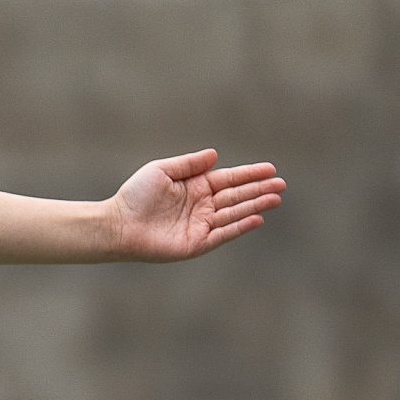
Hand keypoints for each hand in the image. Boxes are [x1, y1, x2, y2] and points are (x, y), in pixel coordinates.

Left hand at [107, 148, 283, 261]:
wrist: (118, 225)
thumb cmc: (135, 196)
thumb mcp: (162, 171)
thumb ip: (189, 164)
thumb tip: (215, 155)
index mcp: (195, 187)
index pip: (229, 179)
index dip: (250, 175)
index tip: (270, 169)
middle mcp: (201, 206)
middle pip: (236, 196)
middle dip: (259, 190)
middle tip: (281, 184)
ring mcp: (201, 225)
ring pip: (234, 213)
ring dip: (255, 206)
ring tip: (276, 198)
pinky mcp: (196, 243)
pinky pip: (223, 234)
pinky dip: (240, 226)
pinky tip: (257, 218)